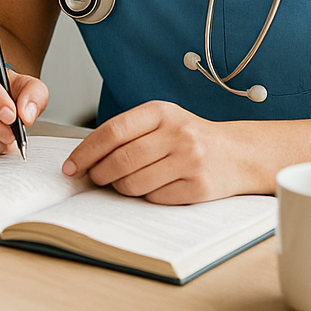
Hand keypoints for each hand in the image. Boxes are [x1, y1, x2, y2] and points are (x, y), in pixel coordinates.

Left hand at [64, 100, 245, 203]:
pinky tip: (154, 187)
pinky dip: (146, 196)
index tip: (70, 166)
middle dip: (99, 173)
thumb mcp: (161, 121)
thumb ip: (127, 132)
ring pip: (134, 182)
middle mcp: (177, 134)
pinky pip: (155, 198)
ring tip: (125, 182)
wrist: (239, 153)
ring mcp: (190, 161)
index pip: (112, 132)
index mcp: (161, 112)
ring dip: (121, 187)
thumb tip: (84, 157)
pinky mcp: (199, 187)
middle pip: (120, 160)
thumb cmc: (189, 137)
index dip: (85, 152)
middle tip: (94, 178)